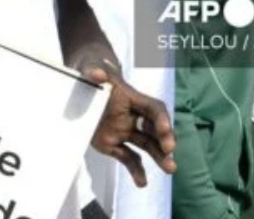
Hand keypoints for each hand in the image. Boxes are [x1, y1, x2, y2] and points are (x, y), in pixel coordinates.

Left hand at [83, 66, 176, 187]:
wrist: (83, 88)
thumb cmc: (92, 75)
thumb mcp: (91, 71)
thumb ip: (94, 72)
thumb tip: (97, 74)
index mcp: (132, 99)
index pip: (152, 108)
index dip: (160, 117)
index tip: (165, 128)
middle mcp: (133, 117)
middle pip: (155, 129)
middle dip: (164, 139)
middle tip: (170, 150)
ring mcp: (125, 131)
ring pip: (147, 146)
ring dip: (159, 157)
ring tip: (170, 169)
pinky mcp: (114, 144)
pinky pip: (129, 159)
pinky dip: (136, 171)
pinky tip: (142, 183)